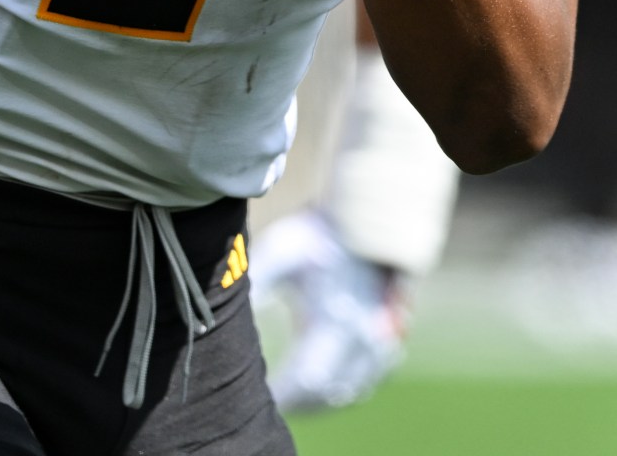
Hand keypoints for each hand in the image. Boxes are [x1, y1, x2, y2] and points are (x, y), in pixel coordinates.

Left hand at [251, 210, 407, 412]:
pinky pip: (372, 375)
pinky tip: (329, 386)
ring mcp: (381, 337)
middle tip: (272, 401)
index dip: (286, 393)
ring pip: (354, 388)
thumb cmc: (318, 234)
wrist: (366, 214)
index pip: (308, 378)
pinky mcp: (390, 332)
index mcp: (336, 320)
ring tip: (297, 398)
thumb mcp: (282, 250)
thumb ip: (258, 282)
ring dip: (325, 398)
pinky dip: (350, 386)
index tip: (263, 394)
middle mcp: (363, 336)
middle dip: (302, 402)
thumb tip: (225, 313)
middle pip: (330, 391)